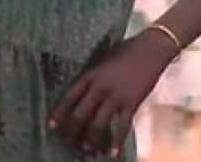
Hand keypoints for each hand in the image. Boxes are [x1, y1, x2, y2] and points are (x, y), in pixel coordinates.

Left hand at [49, 33, 174, 157]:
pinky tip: (112, 152)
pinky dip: (116, 141)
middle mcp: (99, 87)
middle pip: (80, 114)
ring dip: (91, 139)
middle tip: (68, 142)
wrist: (150, 49)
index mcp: (89, 75)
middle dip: (72, 131)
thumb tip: (82, 94)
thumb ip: (91, 77)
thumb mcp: (101, 61)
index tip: (51, 126)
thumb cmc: (124, 52)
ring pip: (98, 124)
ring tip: (86, 150)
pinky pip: (122, 126)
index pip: (69, 97)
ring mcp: (116, 96)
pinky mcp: (132, 103)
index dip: (58, 114)